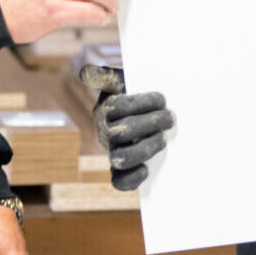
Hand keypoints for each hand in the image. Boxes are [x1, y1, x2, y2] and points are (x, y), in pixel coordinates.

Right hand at [81, 64, 173, 191]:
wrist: (146, 115)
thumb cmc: (135, 96)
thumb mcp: (124, 81)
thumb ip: (108, 76)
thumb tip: (85, 73)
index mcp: (105, 110)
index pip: (118, 107)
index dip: (141, 103)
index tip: (162, 99)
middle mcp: (106, 133)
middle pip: (122, 133)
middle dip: (149, 124)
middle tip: (170, 118)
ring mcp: (113, 152)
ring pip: (121, 157)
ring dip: (145, 148)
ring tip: (163, 139)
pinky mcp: (121, 170)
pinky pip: (119, 181)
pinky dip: (132, 178)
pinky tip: (146, 169)